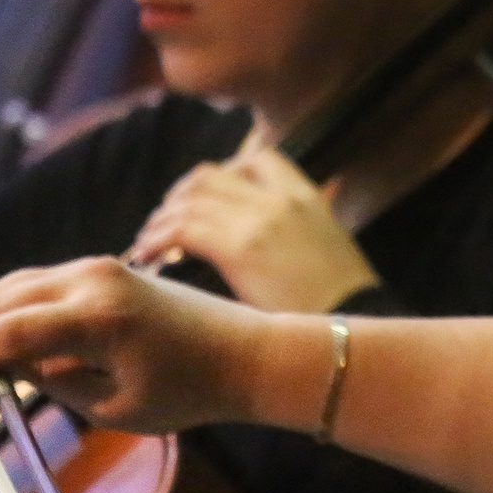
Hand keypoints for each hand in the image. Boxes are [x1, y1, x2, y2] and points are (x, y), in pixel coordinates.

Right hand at [0, 258, 282, 429]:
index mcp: (100, 317)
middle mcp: (92, 280)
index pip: (8, 332)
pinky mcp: (96, 272)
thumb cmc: (189, 391)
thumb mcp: (116, 407)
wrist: (246, 354)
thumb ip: (53, 382)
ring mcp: (93, 269)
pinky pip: (29, 284)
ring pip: (6, 292)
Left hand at [129, 144, 379, 312]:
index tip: (205, 199)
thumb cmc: (340, 302)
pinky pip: (181, 230)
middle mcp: (279, 199)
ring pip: (188, 200)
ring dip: (159, 221)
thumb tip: (274, 231)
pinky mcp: (240, 249)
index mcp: (304, 196)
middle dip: (178, 196)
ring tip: (146, 244)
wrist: (346, 332)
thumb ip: (299, 227)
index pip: (255, 159)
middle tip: (165, 222)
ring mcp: (259, 221)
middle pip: (208, 176)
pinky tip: (147, 258)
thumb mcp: (328, 246)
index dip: (221, 174)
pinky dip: (156, 240)